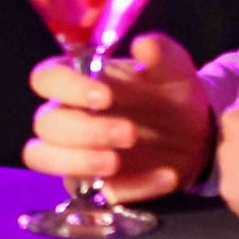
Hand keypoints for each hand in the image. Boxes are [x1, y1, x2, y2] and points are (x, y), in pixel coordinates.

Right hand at [25, 35, 215, 202]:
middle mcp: (67, 116)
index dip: (67, 88)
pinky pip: (91, 194)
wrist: (196, 135)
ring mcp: (74, 153)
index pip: (45, 78)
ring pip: (41, 158)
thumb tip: (144, 44)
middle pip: (44, 124)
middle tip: (130, 133)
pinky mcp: (91, 186)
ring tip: (116, 163)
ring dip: (76, 162)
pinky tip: (164, 177)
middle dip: (84, 130)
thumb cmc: (171, 94)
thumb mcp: (175, 71)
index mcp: (78, 81)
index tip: (105, 97)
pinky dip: (129, 188)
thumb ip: (162, 54)